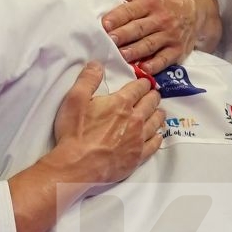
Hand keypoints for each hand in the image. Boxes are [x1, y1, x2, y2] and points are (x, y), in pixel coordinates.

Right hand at [48, 61, 163, 185]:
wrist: (76, 166)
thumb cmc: (74, 134)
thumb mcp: (74, 100)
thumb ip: (87, 79)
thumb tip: (97, 64)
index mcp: (121, 103)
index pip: (139, 88)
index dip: (143, 83)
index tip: (144, 82)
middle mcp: (134, 119)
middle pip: (151, 103)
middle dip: (153, 96)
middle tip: (153, 94)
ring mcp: (138, 139)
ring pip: (156, 122)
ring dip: (157, 114)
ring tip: (157, 111)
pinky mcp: (137, 157)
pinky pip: (154, 144)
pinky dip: (157, 137)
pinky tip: (157, 135)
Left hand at [85, 0, 204, 70]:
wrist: (192, 8)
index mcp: (149, 0)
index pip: (131, 10)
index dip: (117, 17)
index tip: (104, 24)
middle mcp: (161, 17)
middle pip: (139, 28)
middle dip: (124, 35)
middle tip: (110, 41)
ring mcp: (170, 34)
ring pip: (150, 44)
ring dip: (136, 51)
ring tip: (122, 56)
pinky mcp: (176, 50)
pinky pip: (165, 59)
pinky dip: (155, 65)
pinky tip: (144, 69)